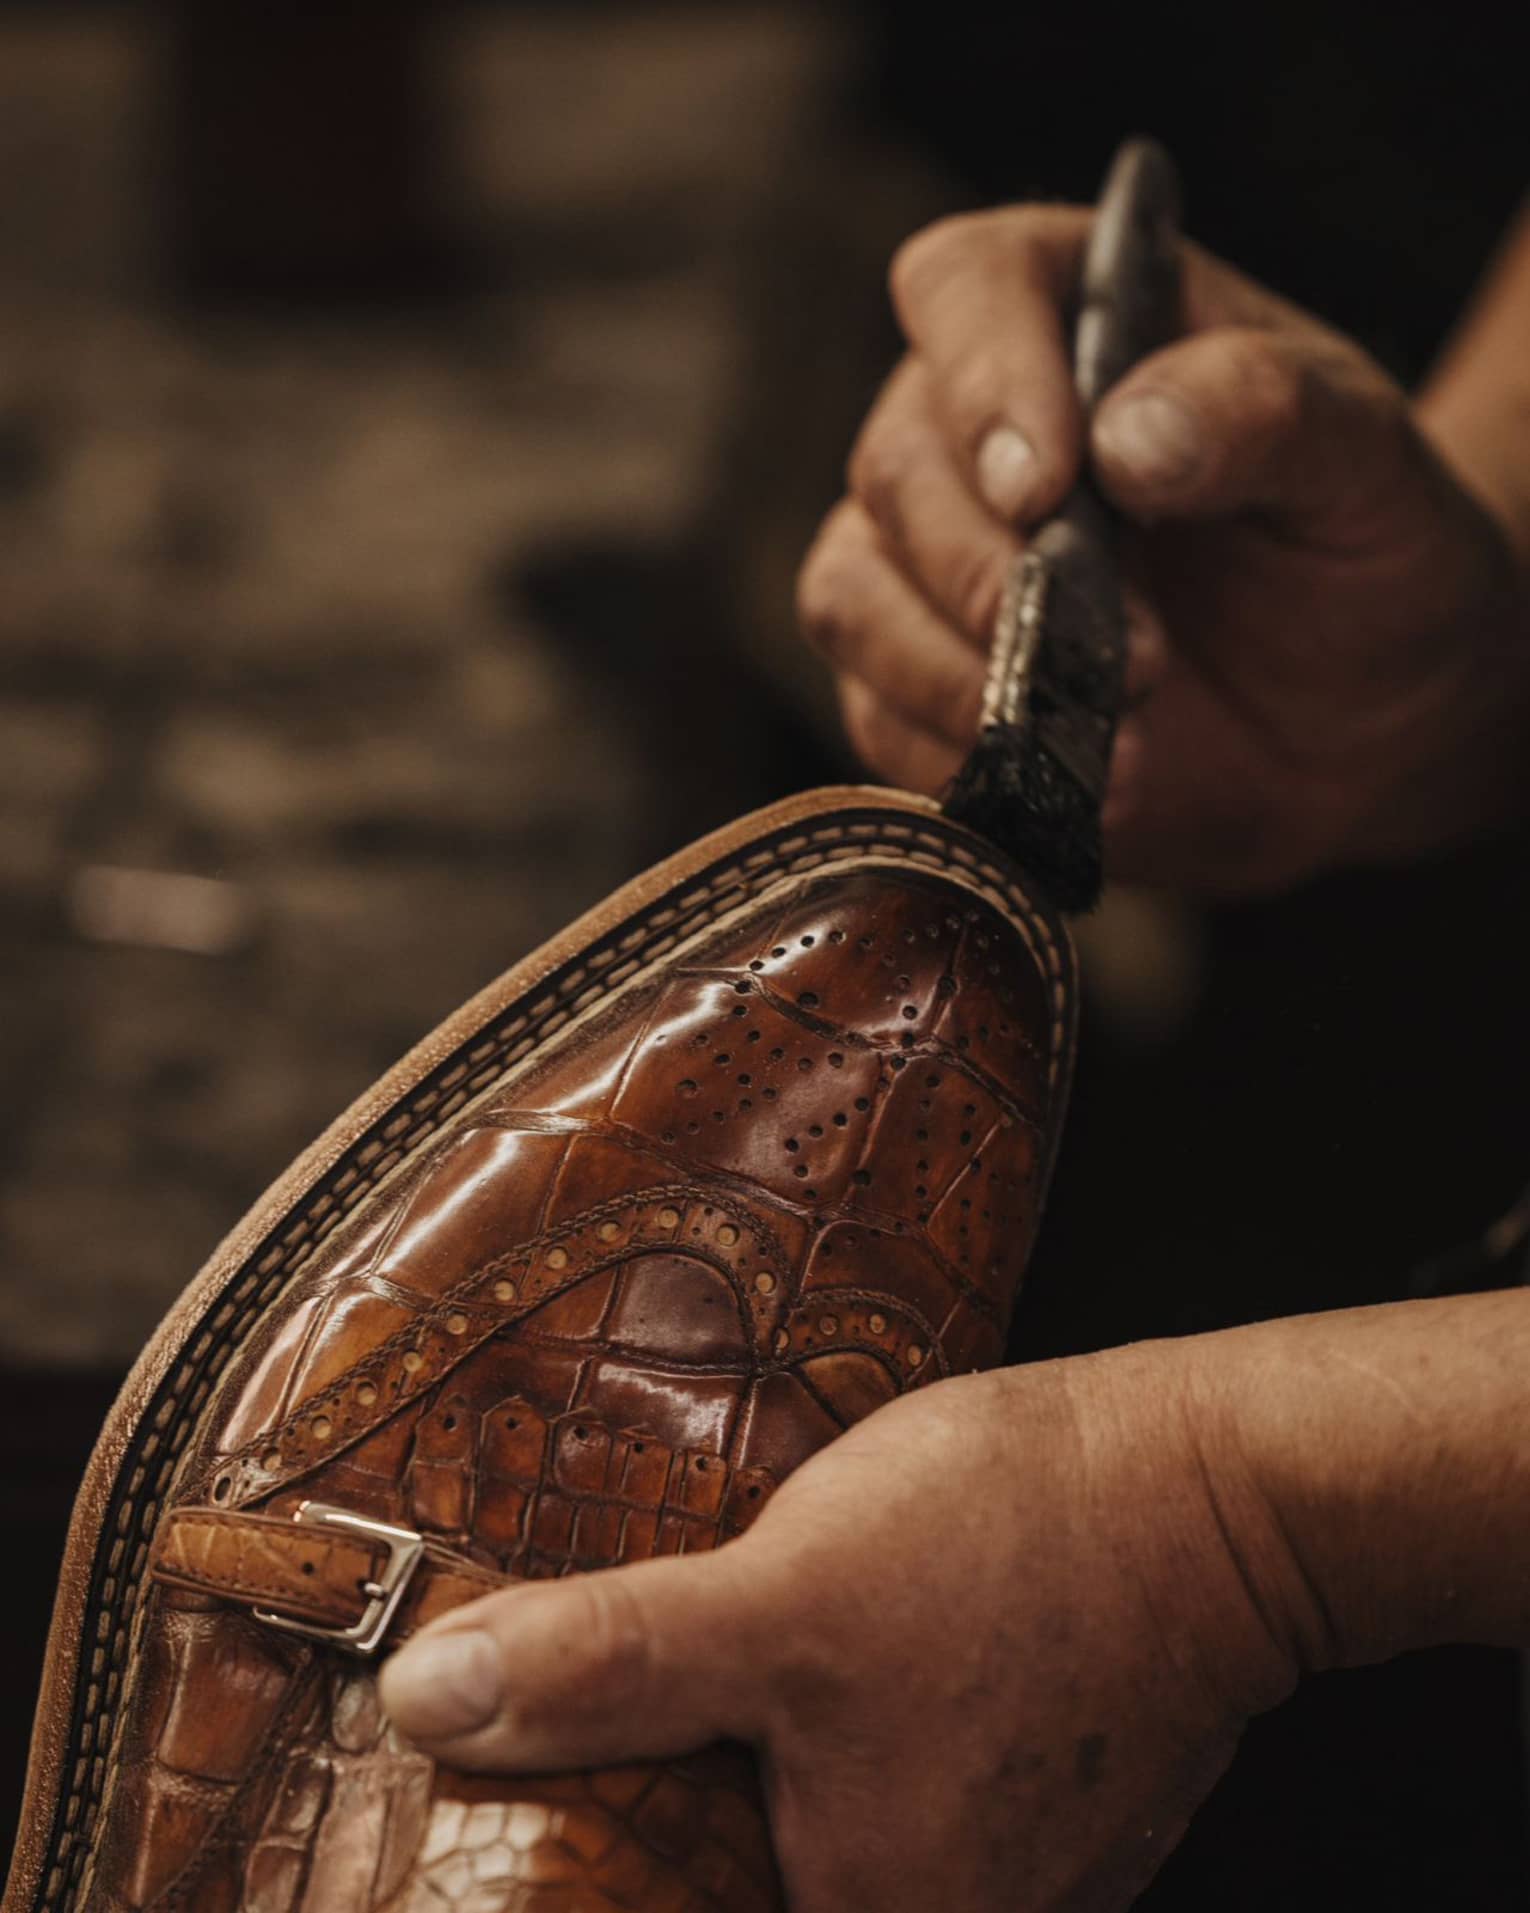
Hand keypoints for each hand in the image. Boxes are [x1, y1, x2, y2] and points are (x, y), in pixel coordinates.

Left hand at [378, 1349, 1298, 1911]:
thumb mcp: (783, 1598)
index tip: (500, 1842)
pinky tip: (795, 1661)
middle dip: (659, 1813)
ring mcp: (994, 1869)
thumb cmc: (1015, 1544)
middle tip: (553, 1739)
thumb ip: (608, 1667)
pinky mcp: (1024, 1797)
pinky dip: (826, 1735)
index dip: (589, 1886)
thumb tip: (429, 1703)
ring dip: (745, 1773)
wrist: (1215, 1487)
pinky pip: (887, 1787)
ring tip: (664, 1692)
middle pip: (741, 1888)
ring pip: (817, 1836)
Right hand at [798, 207, 1528, 893]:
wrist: (1361, 718)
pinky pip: (877, 714)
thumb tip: (1126, 439)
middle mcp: (969, 424)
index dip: (984, 380)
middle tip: (1133, 659)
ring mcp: (926, 558)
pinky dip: (966, 757)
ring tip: (1122, 735)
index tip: (1047, 487)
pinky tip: (1082, 780)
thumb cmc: (1359, 550)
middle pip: (896, 466)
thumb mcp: (1364, 460)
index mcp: (1072, 313)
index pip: (964, 288)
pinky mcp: (914, 681)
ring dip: (969, 678)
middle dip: (995, 576)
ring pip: (853, 596)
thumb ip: (1265, 413)